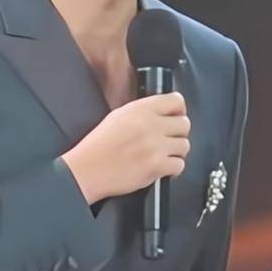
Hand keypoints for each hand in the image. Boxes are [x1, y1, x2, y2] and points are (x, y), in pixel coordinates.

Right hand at [61, 93, 190, 204]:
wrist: (86, 170)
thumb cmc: (97, 147)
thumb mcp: (118, 116)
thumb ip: (143, 112)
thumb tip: (164, 113)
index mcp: (140, 109)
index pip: (176, 101)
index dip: (179, 110)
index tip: (176, 117)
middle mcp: (150, 125)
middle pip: (185, 124)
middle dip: (179, 133)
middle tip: (170, 139)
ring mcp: (155, 146)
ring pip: (185, 145)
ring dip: (176, 151)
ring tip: (164, 155)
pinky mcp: (156, 166)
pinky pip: (179, 165)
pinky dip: (174, 169)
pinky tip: (163, 168)